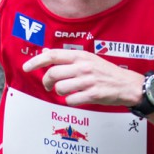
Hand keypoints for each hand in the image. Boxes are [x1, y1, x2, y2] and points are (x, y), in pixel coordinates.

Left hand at [22, 48, 143, 106]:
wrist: (127, 84)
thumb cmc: (105, 72)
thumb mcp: (87, 59)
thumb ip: (66, 57)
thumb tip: (45, 52)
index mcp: (80, 56)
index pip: (53, 56)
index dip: (36, 61)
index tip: (26, 67)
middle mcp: (83, 66)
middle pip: (53, 74)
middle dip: (47, 82)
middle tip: (49, 86)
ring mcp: (88, 80)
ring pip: (60, 88)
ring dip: (59, 92)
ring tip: (66, 91)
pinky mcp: (93, 94)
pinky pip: (70, 100)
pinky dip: (70, 101)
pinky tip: (77, 98)